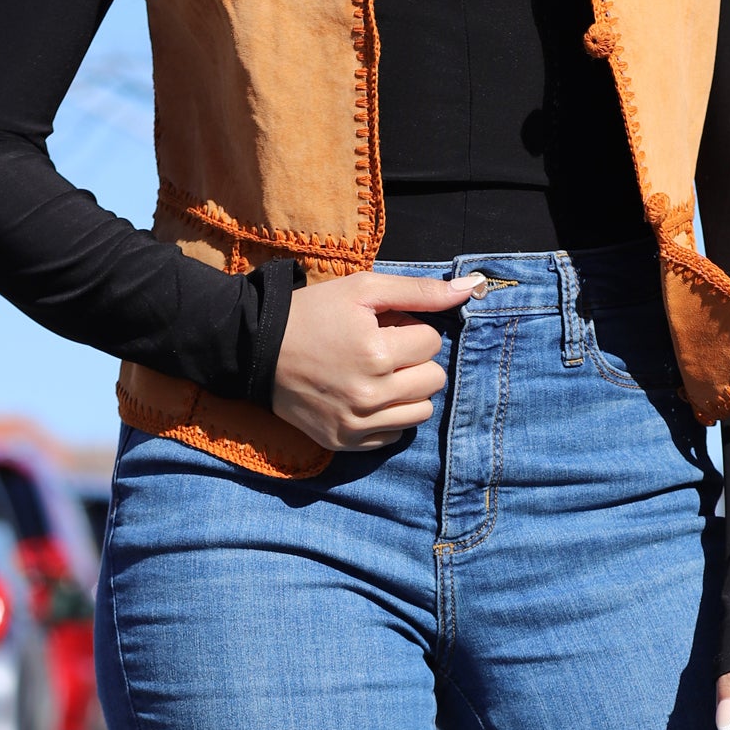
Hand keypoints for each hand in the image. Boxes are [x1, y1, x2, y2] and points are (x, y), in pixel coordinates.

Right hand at [271, 271, 483, 450]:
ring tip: (380, 375)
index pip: (431, 342)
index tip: (384, 327)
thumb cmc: (313, 314)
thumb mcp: (363, 290)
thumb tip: (471, 287)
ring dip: (409, 391)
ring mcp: (358, 423)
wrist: (258, 351)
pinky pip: (395, 434)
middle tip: (384, 351)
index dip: (410, 330)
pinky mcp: (347, 442)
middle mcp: (370, 394)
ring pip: (422, 412)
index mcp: (376, 353)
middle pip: (433, 380)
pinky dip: (389, 416)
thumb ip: (419, 290)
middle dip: (416, 361)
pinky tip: (366, 397)